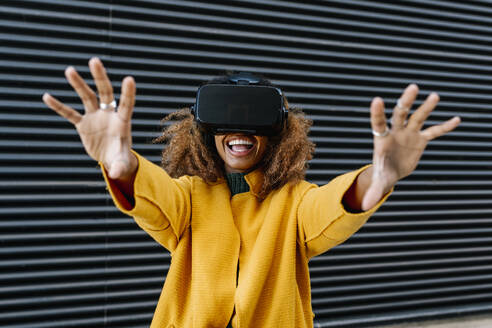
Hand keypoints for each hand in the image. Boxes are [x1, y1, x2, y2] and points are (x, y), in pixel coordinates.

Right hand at [42, 57, 136, 179]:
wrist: (111, 158)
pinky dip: (59, 107)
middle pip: (105, 92)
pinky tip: (47, 96)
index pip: (127, 104)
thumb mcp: (121, 162)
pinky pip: (70, 114)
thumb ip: (120, 166)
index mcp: (123, 121)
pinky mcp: (83, 124)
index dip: (128, 93)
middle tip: (94, 61)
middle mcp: (109, 115)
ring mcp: (95, 117)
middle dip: (100, 77)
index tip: (129, 78)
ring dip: (78, 84)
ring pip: (87, 97)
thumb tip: (116, 174)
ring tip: (69, 70)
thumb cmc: (120, 157)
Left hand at [362, 84, 460, 209]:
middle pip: (400, 114)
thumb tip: (365, 206)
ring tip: (434, 96)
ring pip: (418, 117)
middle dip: (406, 102)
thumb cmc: (383, 172)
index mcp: (382, 139)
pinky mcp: (421, 139)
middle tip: (412, 88)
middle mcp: (396, 132)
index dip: (377, 113)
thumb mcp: (380, 181)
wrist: (392, 171)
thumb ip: (374, 190)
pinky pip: (434, 131)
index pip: (379, 123)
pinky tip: (457, 120)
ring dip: (426, 107)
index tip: (377, 100)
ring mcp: (409, 134)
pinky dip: (444, 127)